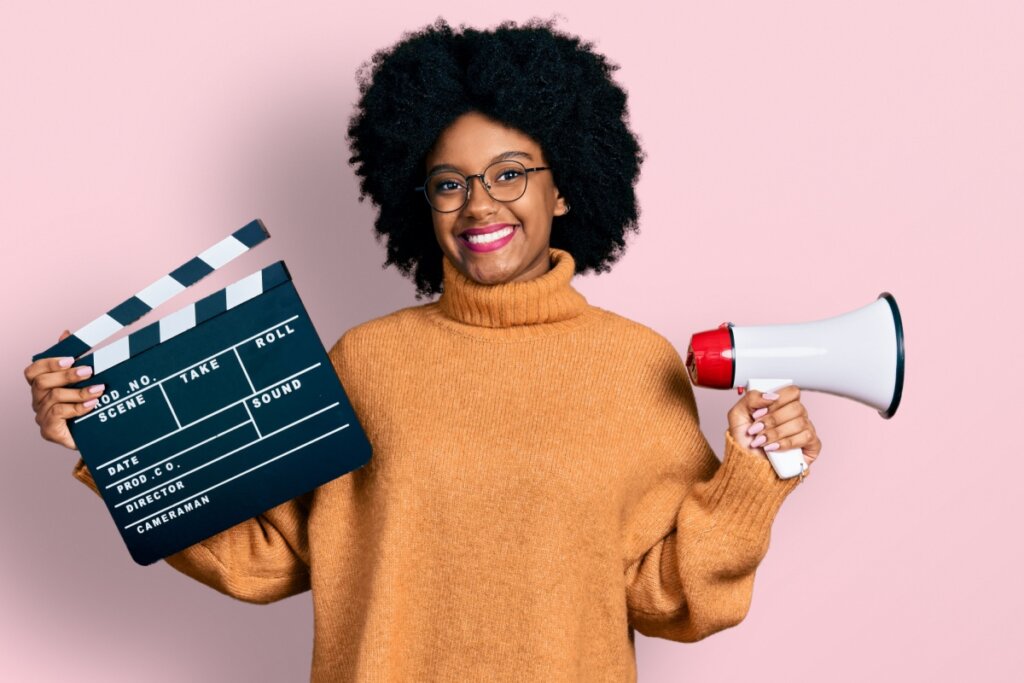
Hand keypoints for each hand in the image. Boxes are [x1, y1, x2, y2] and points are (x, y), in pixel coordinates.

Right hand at [24, 330, 104, 449]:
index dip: (48, 363)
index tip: (70, 359)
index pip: (33, 371)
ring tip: (99, 390)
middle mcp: (38, 400)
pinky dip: (77, 407)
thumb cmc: (86, 405)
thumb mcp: (82, 380)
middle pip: (42, 382)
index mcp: (41, 386)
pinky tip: (92, 404)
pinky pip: (58, 414)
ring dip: (78, 392)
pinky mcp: (49, 430)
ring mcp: (41, 416)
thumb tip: (65, 333)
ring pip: (53, 397)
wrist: (96, 435)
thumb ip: (72, 358)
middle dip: (67, 375)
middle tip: (90, 372)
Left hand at [727, 385, 821, 466]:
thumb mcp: (738, 414)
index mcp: (782, 405)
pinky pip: (807, 438)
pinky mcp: (811, 446)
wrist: (746, 463)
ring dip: (775, 433)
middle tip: (756, 429)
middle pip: (796, 407)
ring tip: (760, 441)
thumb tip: (771, 396)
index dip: (776, 401)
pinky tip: (772, 448)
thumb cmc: (745, 440)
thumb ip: (751, 398)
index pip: (792, 392)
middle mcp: (796, 416)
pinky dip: (787, 443)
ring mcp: (805, 430)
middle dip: (772, 420)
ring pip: (800, 423)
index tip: (758, 413)